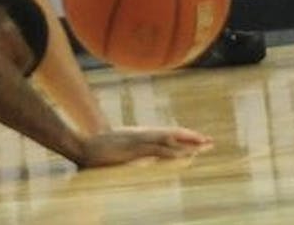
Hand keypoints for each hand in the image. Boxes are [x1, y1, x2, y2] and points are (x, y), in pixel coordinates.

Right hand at [79, 125, 211, 166]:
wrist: (82, 149)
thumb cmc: (96, 151)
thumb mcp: (116, 150)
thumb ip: (130, 153)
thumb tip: (141, 158)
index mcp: (138, 135)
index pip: (166, 134)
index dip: (183, 136)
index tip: (199, 139)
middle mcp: (141, 135)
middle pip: (172, 135)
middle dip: (192, 139)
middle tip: (210, 142)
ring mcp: (138, 142)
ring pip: (169, 141)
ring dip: (187, 144)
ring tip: (204, 145)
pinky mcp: (135, 150)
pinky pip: (158, 151)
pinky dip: (173, 152)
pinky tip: (184, 155)